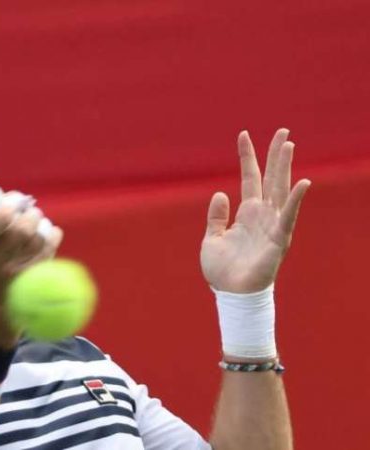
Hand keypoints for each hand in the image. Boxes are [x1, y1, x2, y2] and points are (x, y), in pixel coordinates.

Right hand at [0, 192, 62, 347]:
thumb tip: (18, 198)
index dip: (4, 212)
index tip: (13, 205)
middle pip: (20, 231)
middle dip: (30, 215)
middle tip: (32, 212)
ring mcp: (14, 274)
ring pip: (38, 239)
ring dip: (42, 224)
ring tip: (38, 222)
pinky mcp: (33, 281)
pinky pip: (50, 249)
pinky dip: (53, 236)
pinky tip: (49, 234)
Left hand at [201, 129, 310, 292]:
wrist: (231, 294)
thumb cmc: (222, 271)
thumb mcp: (211, 238)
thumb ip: (217, 216)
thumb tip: (220, 193)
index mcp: (247, 214)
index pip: (250, 178)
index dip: (247, 157)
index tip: (243, 134)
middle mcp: (263, 215)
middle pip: (271, 178)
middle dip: (276, 155)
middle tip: (282, 131)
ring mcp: (272, 225)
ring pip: (281, 190)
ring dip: (285, 168)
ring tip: (289, 144)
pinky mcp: (279, 239)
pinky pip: (289, 216)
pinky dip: (296, 200)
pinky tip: (302, 182)